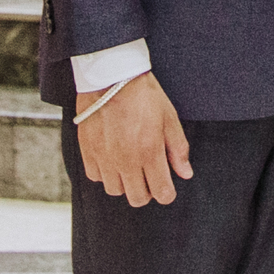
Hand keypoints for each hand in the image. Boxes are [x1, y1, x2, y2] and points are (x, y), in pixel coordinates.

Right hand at [76, 72, 192, 206]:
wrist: (112, 75)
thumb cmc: (142, 94)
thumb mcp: (169, 117)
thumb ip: (178, 148)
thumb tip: (185, 173)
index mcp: (149, 151)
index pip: (161, 193)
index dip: (167, 192)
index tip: (166, 187)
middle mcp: (126, 160)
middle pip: (138, 198)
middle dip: (147, 190)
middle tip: (148, 174)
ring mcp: (105, 158)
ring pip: (116, 190)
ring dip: (125, 182)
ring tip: (129, 162)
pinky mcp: (88, 151)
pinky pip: (95, 177)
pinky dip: (104, 172)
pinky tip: (112, 157)